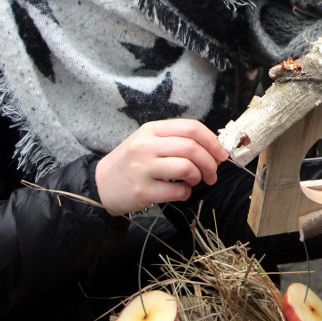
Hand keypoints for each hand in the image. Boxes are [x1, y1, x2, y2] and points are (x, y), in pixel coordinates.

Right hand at [95, 119, 228, 215]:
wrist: (101, 185)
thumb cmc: (132, 163)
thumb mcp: (149, 142)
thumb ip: (176, 141)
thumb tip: (213, 149)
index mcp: (151, 130)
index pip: (191, 127)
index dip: (212, 141)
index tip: (221, 154)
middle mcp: (146, 146)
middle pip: (192, 148)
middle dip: (210, 162)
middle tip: (212, 174)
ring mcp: (142, 168)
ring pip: (186, 168)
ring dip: (198, 177)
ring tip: (194, 181)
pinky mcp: (142, 190)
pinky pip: (177, 190)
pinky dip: (186, 193)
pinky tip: (181, 192)